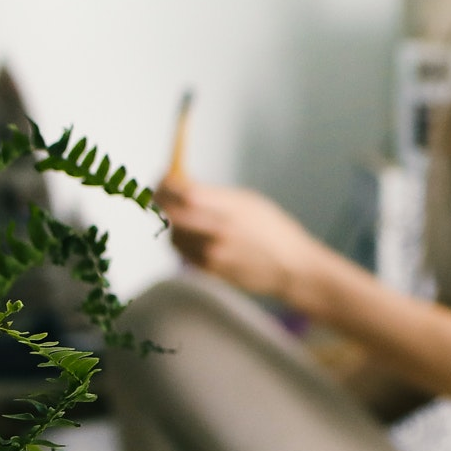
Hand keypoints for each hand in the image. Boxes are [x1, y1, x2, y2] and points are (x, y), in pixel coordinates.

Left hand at [157, 175, 326, 304]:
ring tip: (177, 215)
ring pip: (173, 235)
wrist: (292, 268)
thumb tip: (182, 186)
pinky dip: (179, 241)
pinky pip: (182, 254)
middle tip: (158, 195)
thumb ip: (216, 196)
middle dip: (160, 202)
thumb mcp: (249, 203)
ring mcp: (212, 254)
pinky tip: (188, 234)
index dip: (167, 184)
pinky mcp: (210, 272)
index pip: (186, 193)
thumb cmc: (274, 231)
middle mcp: (219, 231)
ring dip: (170, 223)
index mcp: (231, 207)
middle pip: (172, 214)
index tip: (162, 178)